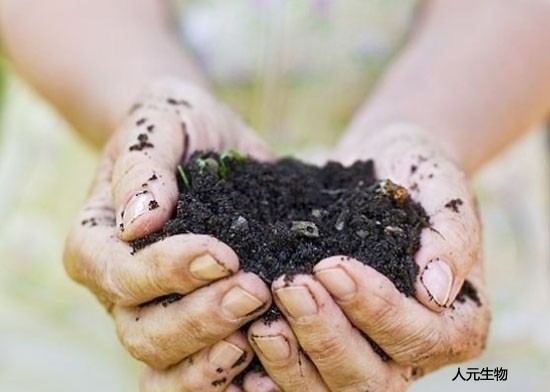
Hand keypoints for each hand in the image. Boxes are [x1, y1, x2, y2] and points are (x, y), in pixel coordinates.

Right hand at [63, 79, 271, 387]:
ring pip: (170, 361)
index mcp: (96, 243)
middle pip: (145, 332)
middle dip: (200, 319)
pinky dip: (230, 375)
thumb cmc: (173, 126)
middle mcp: (119, 288)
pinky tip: (268, 368)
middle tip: (255, 292)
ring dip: (215, 355)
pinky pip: (202, 366)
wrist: (201, 136)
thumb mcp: (158, 127)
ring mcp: (156, 310)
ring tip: (264, 329)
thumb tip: (139, 221)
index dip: (169, 272)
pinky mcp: (196, 319)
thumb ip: (142, 169)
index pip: (122, 275)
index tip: (223, 254)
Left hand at [240, 124, 489, 390]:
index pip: (417, 336)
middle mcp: (411, 353)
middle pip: (370, 379)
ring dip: (291, 360)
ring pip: (330, 389)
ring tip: (260, 320)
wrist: (382, 170)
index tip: (332, 266)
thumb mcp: (444, 189)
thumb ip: (450, 237)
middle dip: (326, 336)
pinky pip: (299, 378)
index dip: (375, 309)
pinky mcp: (326, 349)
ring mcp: (368, 357)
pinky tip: (242, 347)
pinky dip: (270, 372)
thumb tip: (435, 292)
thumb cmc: (416, 177)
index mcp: (455, 324)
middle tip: (289, 286)